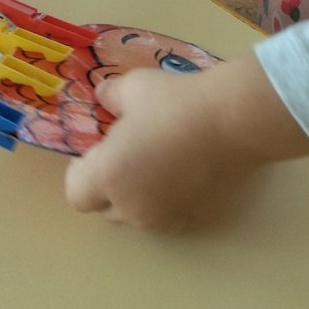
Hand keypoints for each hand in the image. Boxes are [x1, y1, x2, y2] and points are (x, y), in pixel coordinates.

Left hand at [64, 56, 308, 231]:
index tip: (95, 150)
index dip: (79, 173)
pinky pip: (168, 217)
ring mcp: (166, 219)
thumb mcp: (132, 88)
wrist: (233, 121)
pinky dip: (166, 201)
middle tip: (124, 153)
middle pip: (105, 209)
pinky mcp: (196, 221)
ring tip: (156, 160)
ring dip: (137, 196)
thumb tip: (103, 97)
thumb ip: (109, 96)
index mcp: (108, 177)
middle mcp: (132, 208)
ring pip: (137, 216)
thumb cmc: (175, 102)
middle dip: (107, 186)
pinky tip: (182, 171)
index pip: (76, 194)